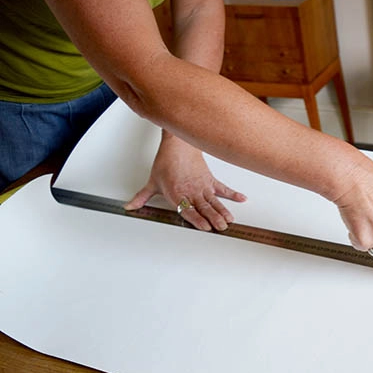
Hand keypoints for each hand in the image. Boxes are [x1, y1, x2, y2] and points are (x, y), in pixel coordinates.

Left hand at [124, 132, 246, 230]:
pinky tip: (241, 199)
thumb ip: (142, 197)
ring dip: (223, 211)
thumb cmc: (166, 162)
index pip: (189, 210)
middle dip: (214, 218)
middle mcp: (191, 192)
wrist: (178, 145)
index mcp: (177, 194)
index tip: (206, 227)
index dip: (198, 219)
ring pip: (214, 201)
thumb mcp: (152, 182)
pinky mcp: (210, 180)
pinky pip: (223, 189)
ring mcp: (202, 186)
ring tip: (229, 220)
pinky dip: (233, 194)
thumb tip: (130, 206)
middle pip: (204, 208)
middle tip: (222, 227)